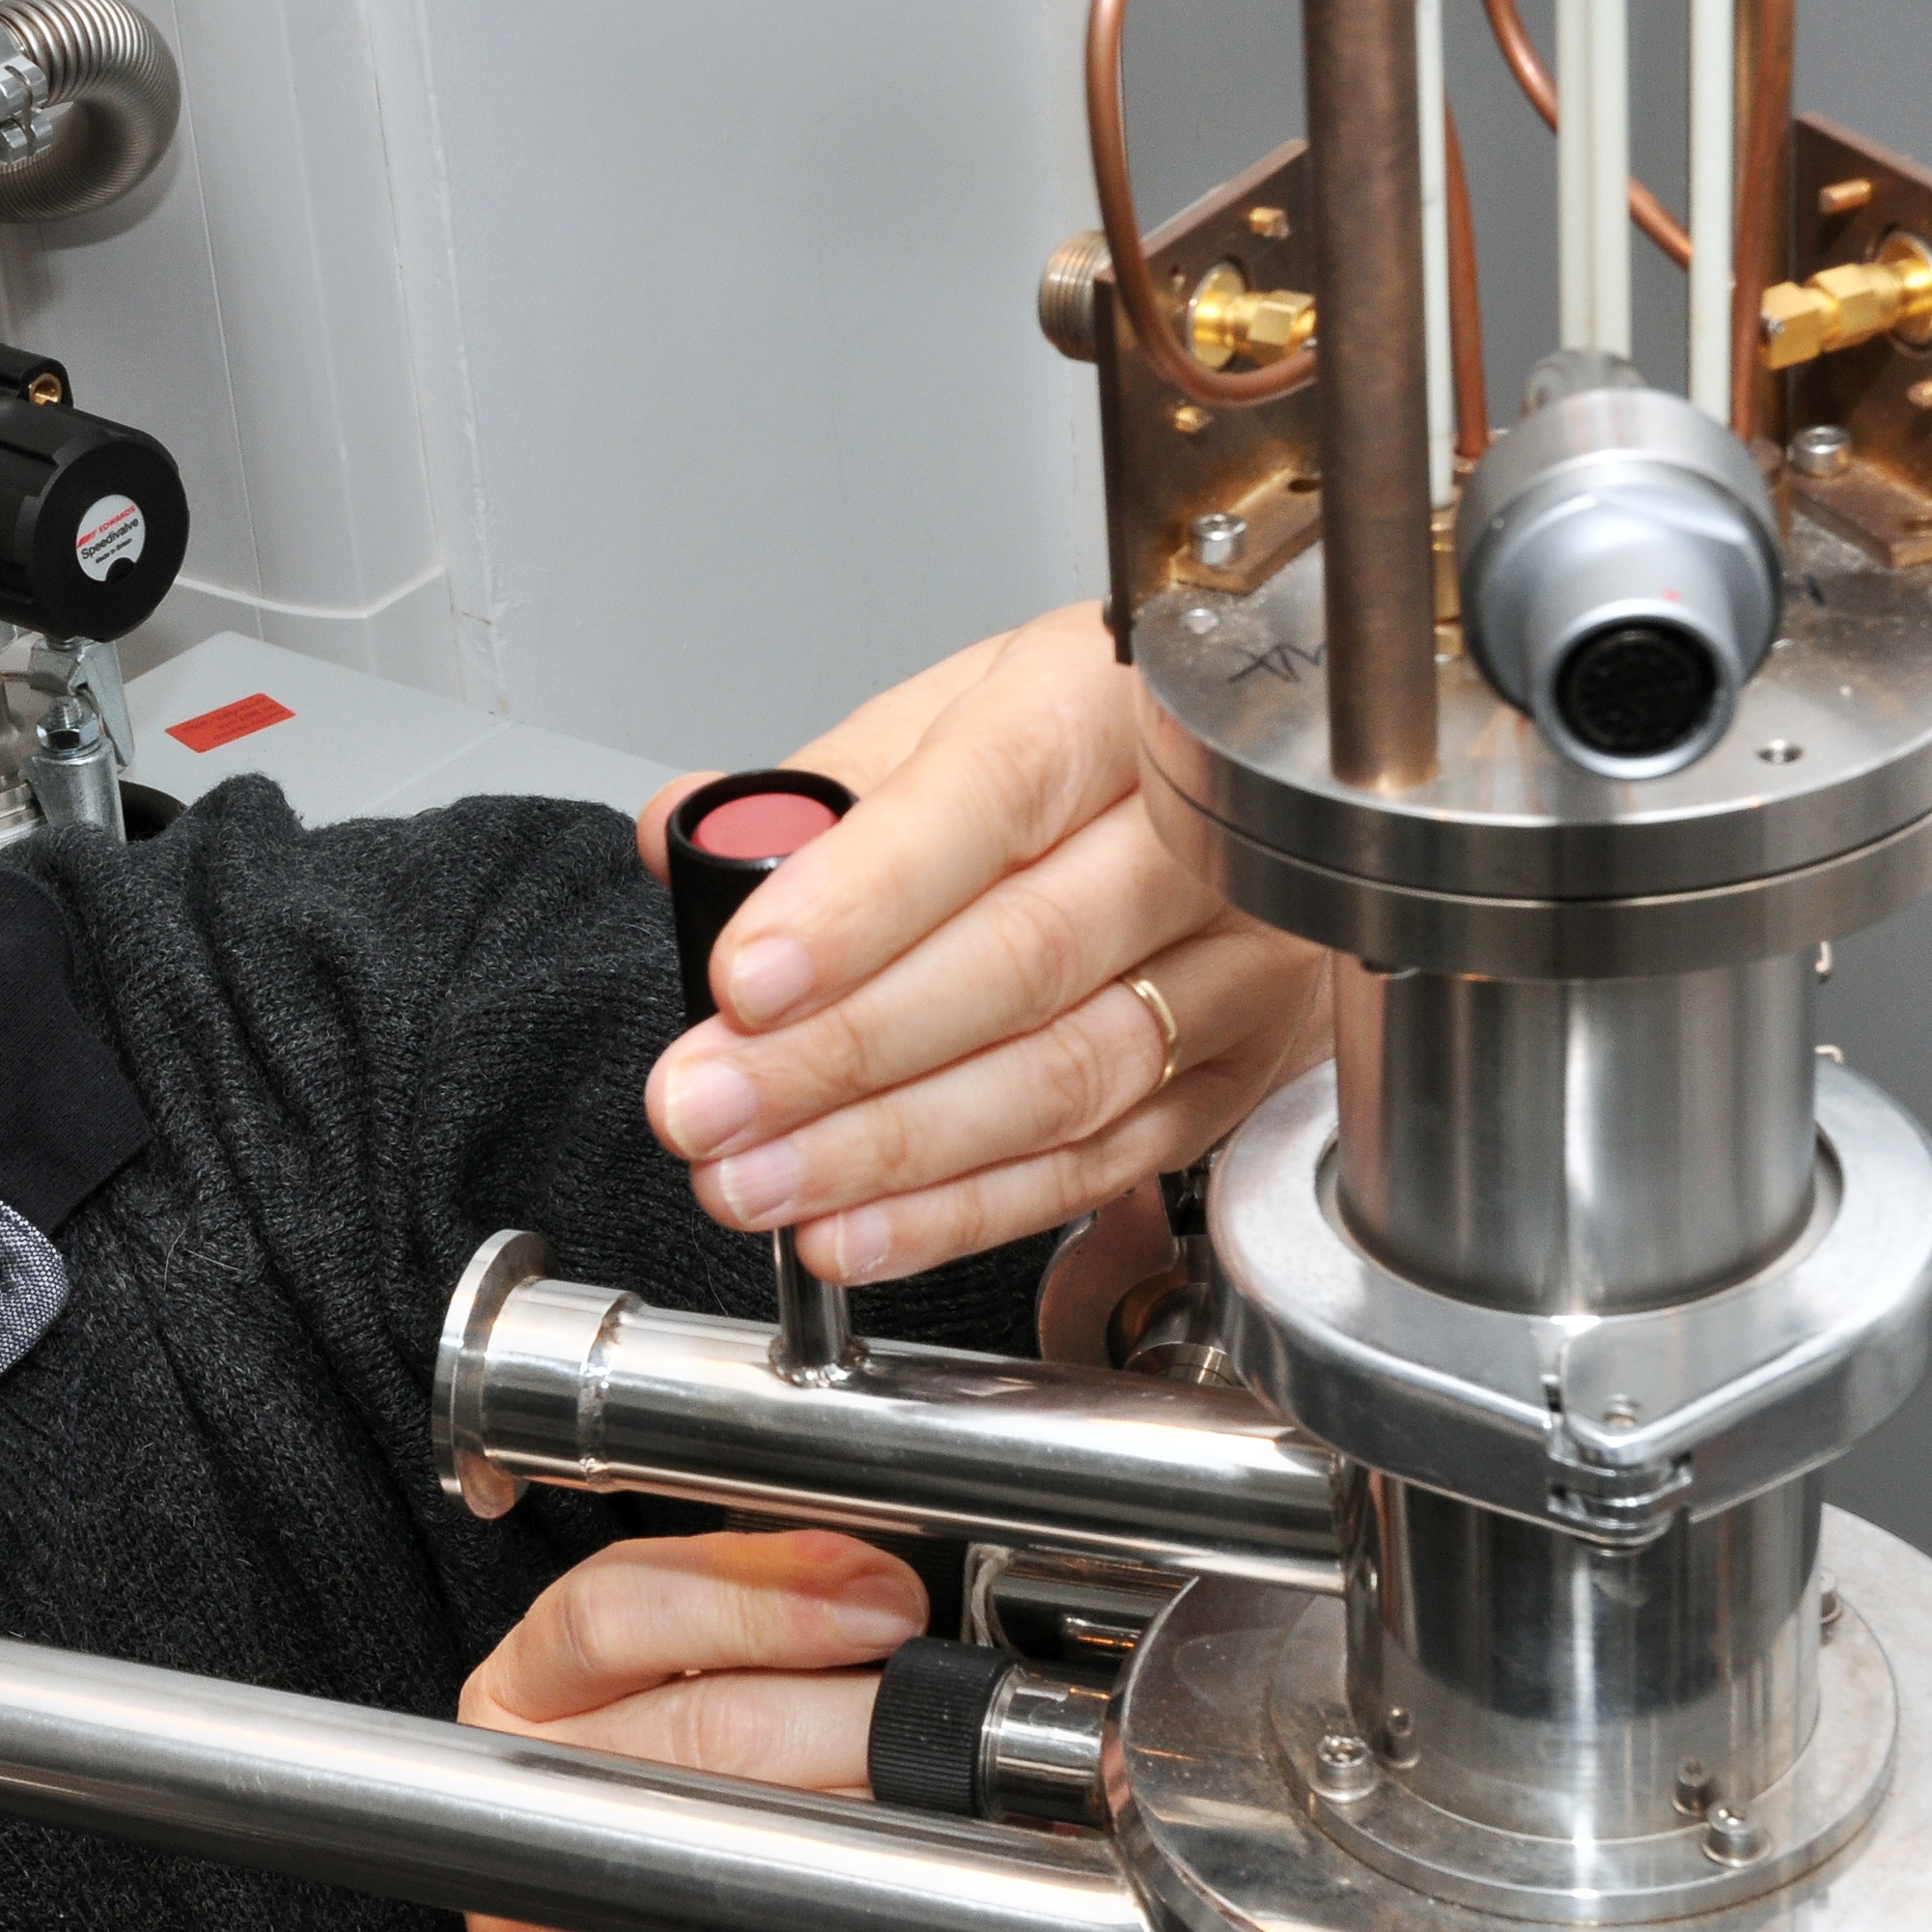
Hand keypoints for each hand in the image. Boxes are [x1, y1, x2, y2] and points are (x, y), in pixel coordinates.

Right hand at [378, 1532, 917, 1931]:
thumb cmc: (674, 1886)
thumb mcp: (681, 1739)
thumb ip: (748, 1652)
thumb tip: (880, 1588)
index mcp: (518, 1700)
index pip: (608, 1607)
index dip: (760, 1590)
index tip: (883, 1596)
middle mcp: (513, 1810)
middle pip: (693, 1724)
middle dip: (853, 1710)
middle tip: (952, 1720)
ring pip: (729, 1847)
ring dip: (866, 1821)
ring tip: (942, 1811)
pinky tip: (907, 1918)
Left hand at [638, 601, 1329, 1285]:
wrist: (1246, 796)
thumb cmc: (1075, 748)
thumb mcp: (946, 714)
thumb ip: (817, 783)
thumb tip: (685, 832)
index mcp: (1104, 703)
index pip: (986, 801)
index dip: (861, 904)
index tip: (743, 980)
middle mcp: (1195, 834)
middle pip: (1021, 960)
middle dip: (841, 1054)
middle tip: (709, 1104)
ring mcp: (1236, 963)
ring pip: (1060, 1077)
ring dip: (886, 1152)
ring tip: (757, 1180)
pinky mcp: (1237, 1076)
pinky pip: (1096, 1163)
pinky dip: (961, 1212)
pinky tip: (856, 1229)